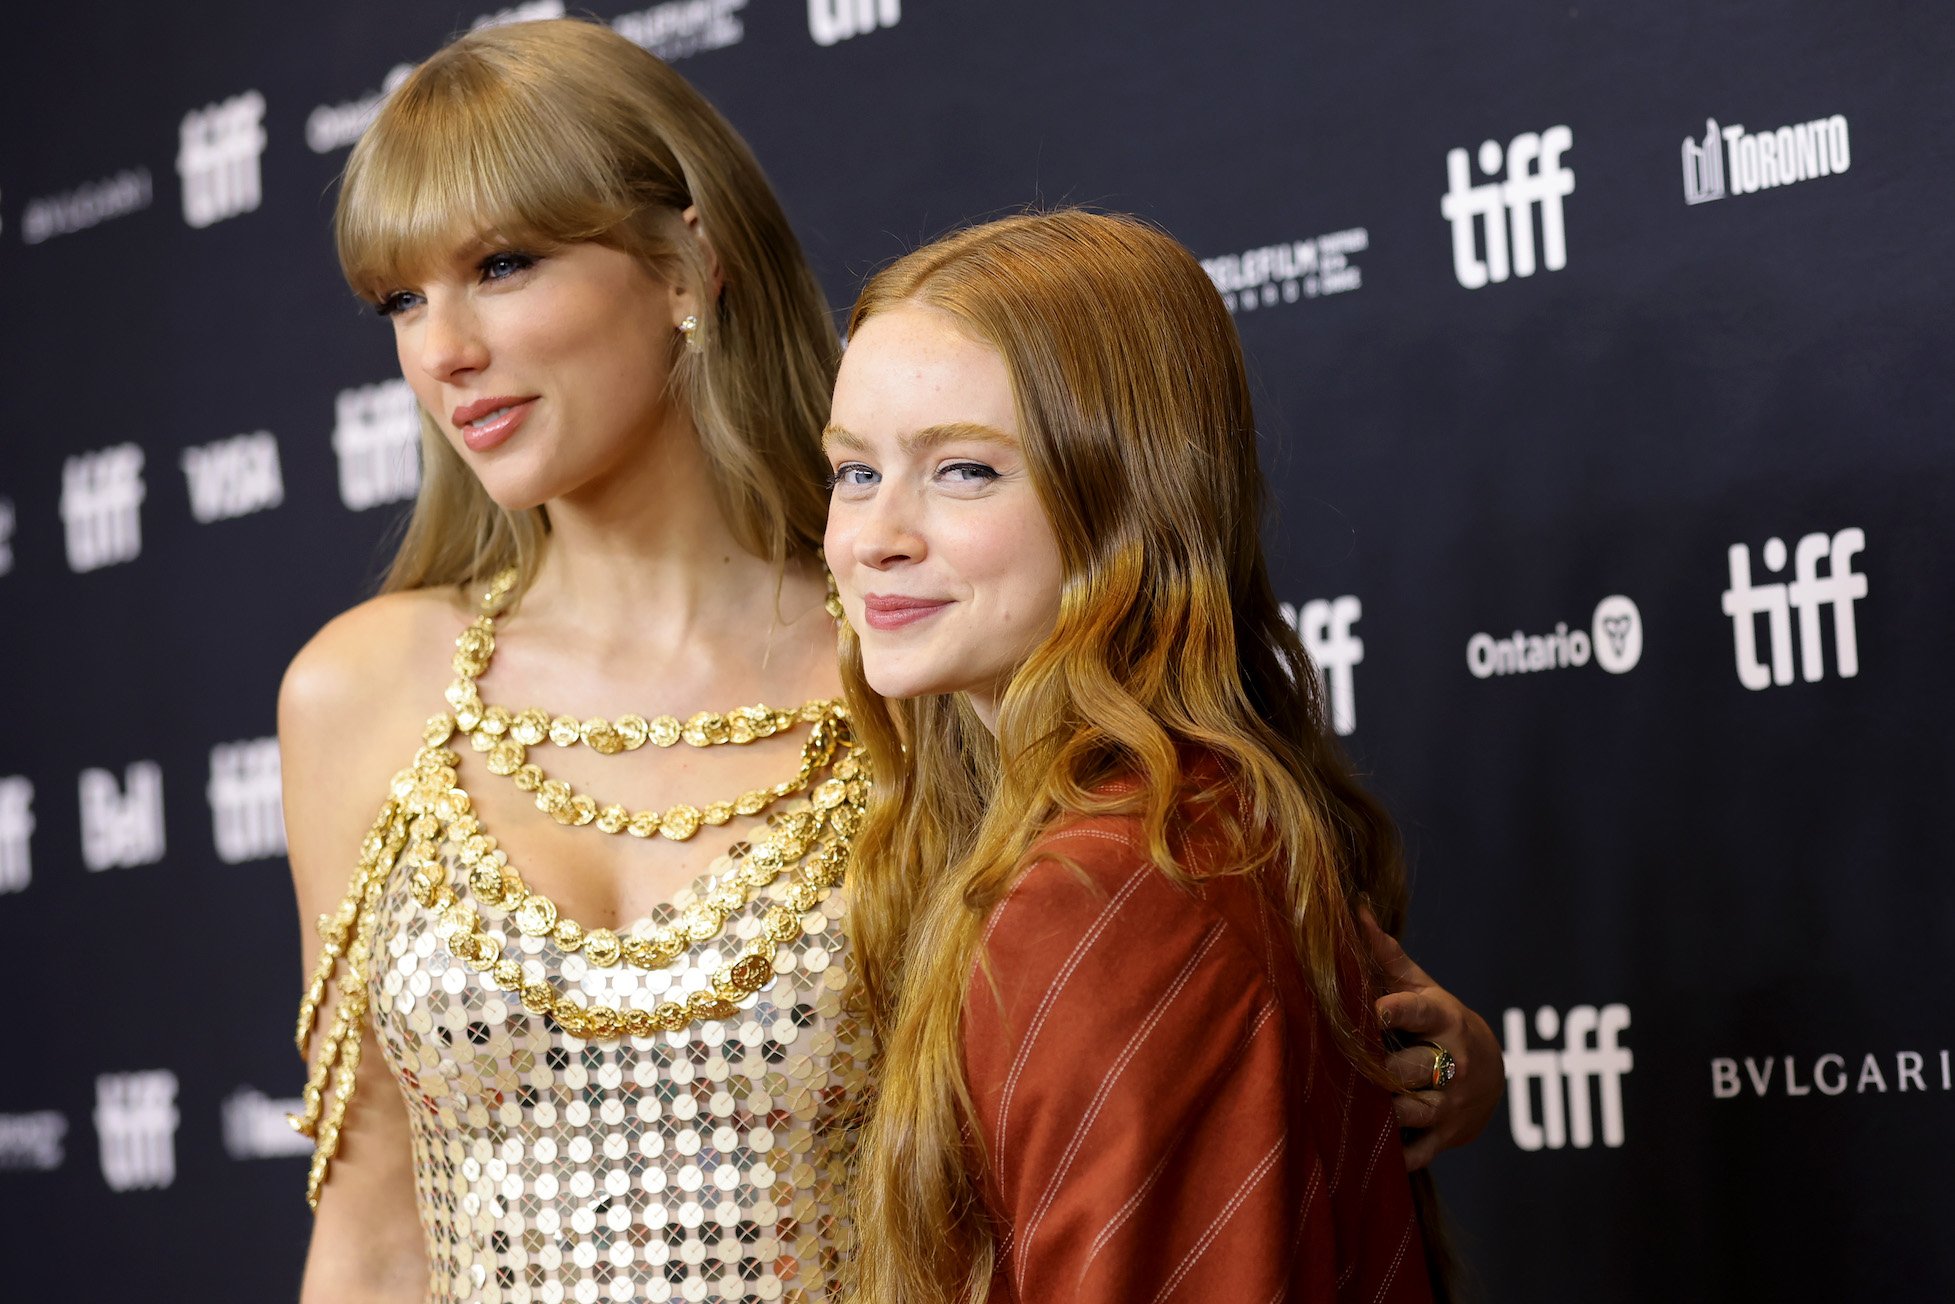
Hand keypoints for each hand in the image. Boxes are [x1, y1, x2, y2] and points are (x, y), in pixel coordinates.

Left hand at [1359, 905, 1502, 1170]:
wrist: (1490, 1072)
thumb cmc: (1438, 1020)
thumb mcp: (1420, 986)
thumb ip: (1384, 954)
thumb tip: (1352, 906)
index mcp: (1442, 1018)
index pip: (1415, 1011)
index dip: (1387, 1010)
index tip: (1362, 1010)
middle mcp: (1452, 1062)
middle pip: (1404, 1067)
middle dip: (1371, 1068)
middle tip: (1334, 1064)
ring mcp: (1450, 1103)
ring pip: (1407, 1111)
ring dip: (1374, 1111)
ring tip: (1340, 1103)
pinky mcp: (1446, 1137)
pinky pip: (1414, 1153)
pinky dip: (1389, 1154)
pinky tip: (1358, 1149)